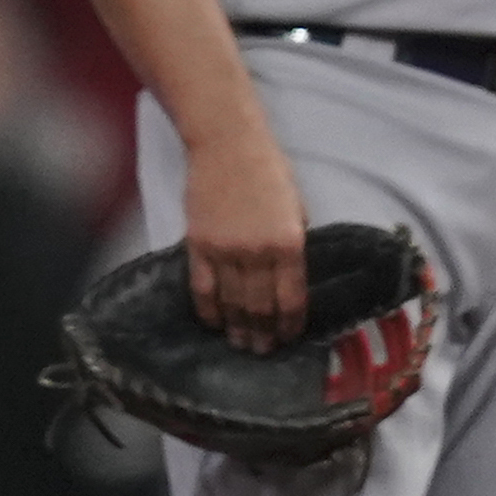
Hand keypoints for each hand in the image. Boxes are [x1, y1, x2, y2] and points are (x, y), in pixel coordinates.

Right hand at [180, 128, 308, 351]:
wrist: (228, 144)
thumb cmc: (268, 170)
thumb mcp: (296, 207)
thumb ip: (294, 243)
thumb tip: (289, 278)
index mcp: (289, 242)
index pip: (291, 298)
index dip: (289, 324)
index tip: (287, 338)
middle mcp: (258, 251)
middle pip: (260, 307)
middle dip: (263, 334)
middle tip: (262, 350)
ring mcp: (225, 250)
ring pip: (232, 304)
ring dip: (237, 329)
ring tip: (240, 344)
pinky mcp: (198, 244)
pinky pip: (202, 288)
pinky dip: (209, 310)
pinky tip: (215, 323)